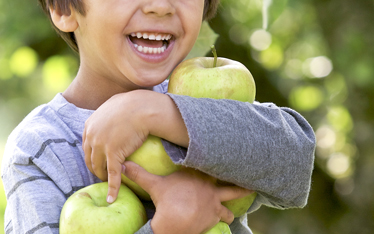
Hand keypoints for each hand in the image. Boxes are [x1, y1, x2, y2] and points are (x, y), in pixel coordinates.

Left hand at [82, 91, 149, 202]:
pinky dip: (112, 188)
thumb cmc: (133, 103)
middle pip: (90, 158)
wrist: (143, 108)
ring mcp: (101, 146)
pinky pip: (112, 175)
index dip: (92, 156)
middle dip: (95, 168)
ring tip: (109, 184)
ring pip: (98, 168)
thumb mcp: (113, 104)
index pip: (86, 146)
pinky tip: (112, 198)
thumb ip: (107, 112)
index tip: (98, 162)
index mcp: (89, 125)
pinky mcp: (113, 154)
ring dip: (102, 177)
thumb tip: (110, 113)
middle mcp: (92, 136)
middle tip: (102, 175)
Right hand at [123, 161, 252, 233]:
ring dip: (229, 206)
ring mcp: (214, 203)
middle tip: (252, 180)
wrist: (174, 221)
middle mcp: (209, 188)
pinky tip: (228, 222)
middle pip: (229, 183)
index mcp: (196, 176)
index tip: (226, 152)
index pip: (208, 164)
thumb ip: (139, 173)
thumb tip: (122, 164)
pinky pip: (223, 219)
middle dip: (239, 182)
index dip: (217, 160)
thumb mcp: (153, 185)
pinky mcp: (214, 218)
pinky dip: (224, 219)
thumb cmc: (166, 201)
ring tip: (232, 208)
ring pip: (228, 204)